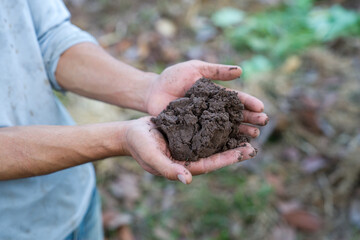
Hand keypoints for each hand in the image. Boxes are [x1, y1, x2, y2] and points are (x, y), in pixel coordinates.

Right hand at [124, 117, 257, 183]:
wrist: (131, 132)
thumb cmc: (139, 146)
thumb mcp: (151, 157)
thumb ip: (168, 169)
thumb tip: (187, 179)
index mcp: (186, 164)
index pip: (212, 163)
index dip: (229, 158)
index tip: (247, 151)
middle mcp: (192, 155)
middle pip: (218, 152)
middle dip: (236, 146)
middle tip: (256, 137)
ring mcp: (191, 142)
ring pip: (215, 139)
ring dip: (231, 132)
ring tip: (248, 125)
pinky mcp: (188, 130)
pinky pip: (206, 127)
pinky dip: (218, 122)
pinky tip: (229, 114)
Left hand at [146, 60, 268, 137]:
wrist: (151, 92)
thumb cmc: (172, 78)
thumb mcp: (195, 69)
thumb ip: (216, 71)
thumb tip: (241, 71)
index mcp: (215, 95)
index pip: (236, 99)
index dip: (248, 103)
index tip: (260, 107)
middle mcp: (213, 110)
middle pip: (235, 115)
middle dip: (249, 119)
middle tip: (262, 123)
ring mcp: (204, 122)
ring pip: (226, 128)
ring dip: (240, 131)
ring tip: (253, 135)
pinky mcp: (194, 132)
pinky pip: (209, 138)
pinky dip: (222, 142)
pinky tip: (233, 145)